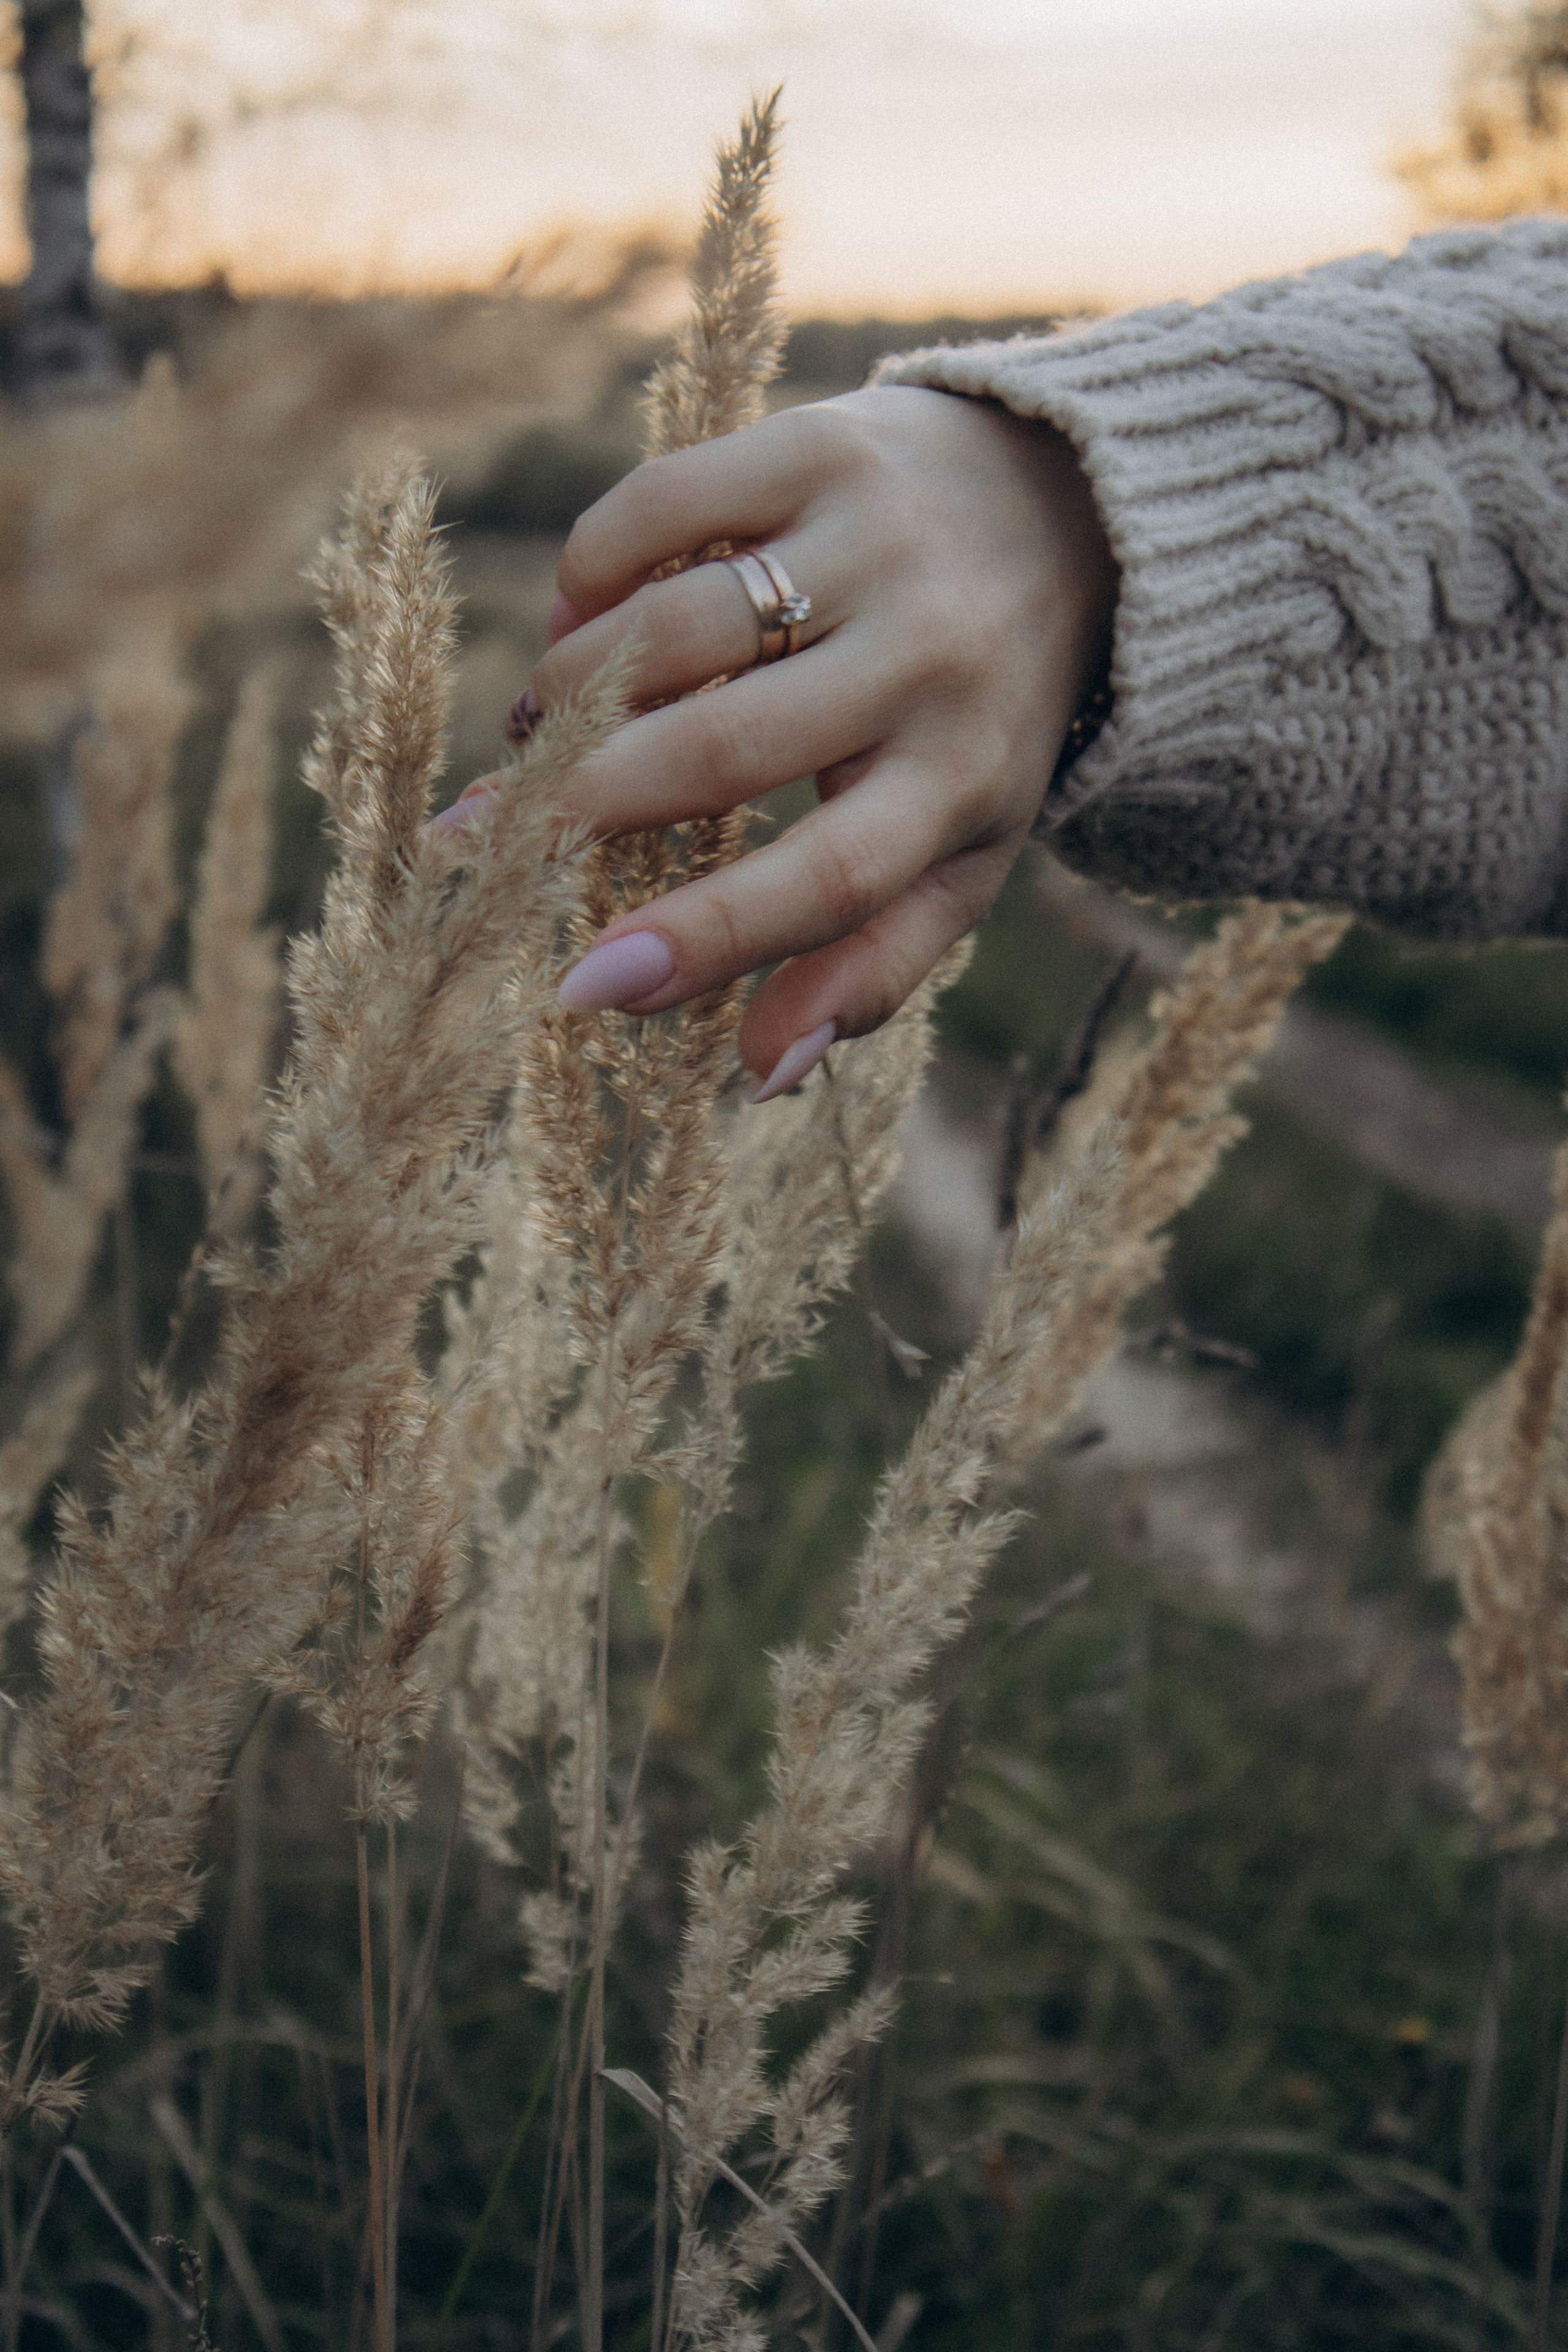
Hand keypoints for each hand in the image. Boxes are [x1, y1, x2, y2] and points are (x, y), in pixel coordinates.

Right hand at [442, 385, 1116, 1097]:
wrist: (1075, 515)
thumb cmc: (984, 722)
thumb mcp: (964, 852)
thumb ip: (873, 966)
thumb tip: (761, 1076)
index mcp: (962, 781)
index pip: (828, 879)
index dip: (705, 939)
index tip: (582, 989)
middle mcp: (928, 660)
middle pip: (721, 749)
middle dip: (576, 808)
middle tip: (477, 845)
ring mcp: (876, 543)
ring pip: (675, 629)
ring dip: (569, 693)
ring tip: (532, 735)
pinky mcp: (824, 444)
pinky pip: (664, 508)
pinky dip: (589, 574)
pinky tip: (575, 624)